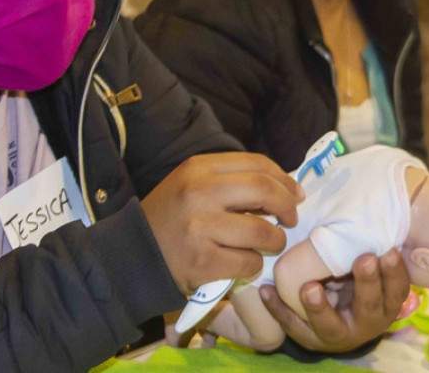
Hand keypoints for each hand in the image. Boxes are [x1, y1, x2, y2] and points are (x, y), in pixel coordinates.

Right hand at [141, 152, 301, 293]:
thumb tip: (284, 188)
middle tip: (290, 219)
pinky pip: (248, 263)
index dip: (284, 179)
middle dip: (287, 207)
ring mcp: (200, 229)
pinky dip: (253, 265)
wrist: (134, 252)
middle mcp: (199, 194)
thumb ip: (230, 180)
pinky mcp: (203, 263)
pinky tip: (243, 262)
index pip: (257, 164)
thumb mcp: (191, 184)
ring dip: (275, 241)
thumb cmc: (171, 216)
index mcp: (199, 169)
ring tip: (268, 243)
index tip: (294, 194)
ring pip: (262, 232)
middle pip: (265, 191)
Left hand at [259, 249, 409, 352]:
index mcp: (384, 304)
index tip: (389, 251)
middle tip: (363, 259)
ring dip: (319, 307)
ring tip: (309, 288)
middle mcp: (365, 322)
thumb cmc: (354, 281)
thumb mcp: (367, 269)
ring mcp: (336, 333)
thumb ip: (368, 246)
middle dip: (367, 283)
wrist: (337, 323)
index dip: (395, 273)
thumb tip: (367, 206)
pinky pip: (292, 325)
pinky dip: (279, 308)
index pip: (396, 290)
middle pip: (369, 306)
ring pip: (330, 325)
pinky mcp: (308, 337)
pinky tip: (267, 291)